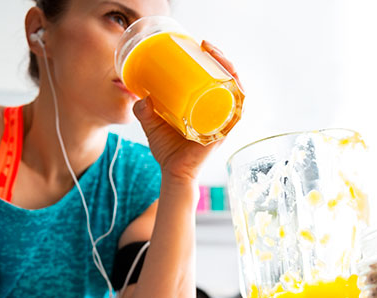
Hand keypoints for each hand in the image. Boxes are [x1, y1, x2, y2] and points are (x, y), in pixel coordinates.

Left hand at [133, 41, 242, 181]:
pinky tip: (232, 79)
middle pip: (228, 78)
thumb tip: (139, 96)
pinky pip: (237, 110)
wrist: (173, 173)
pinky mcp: (223, 131)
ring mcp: (223, 121)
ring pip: (235, 89)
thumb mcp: (152, 124)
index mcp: (205, 107)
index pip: (215, 78)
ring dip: (230, 69)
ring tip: (215, 55)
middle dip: (222, 58)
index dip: (213, 59)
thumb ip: (143, 111)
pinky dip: (237, 94)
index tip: (201, 45)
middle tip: (206, 46)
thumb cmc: (168, 151)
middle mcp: (218, 112)